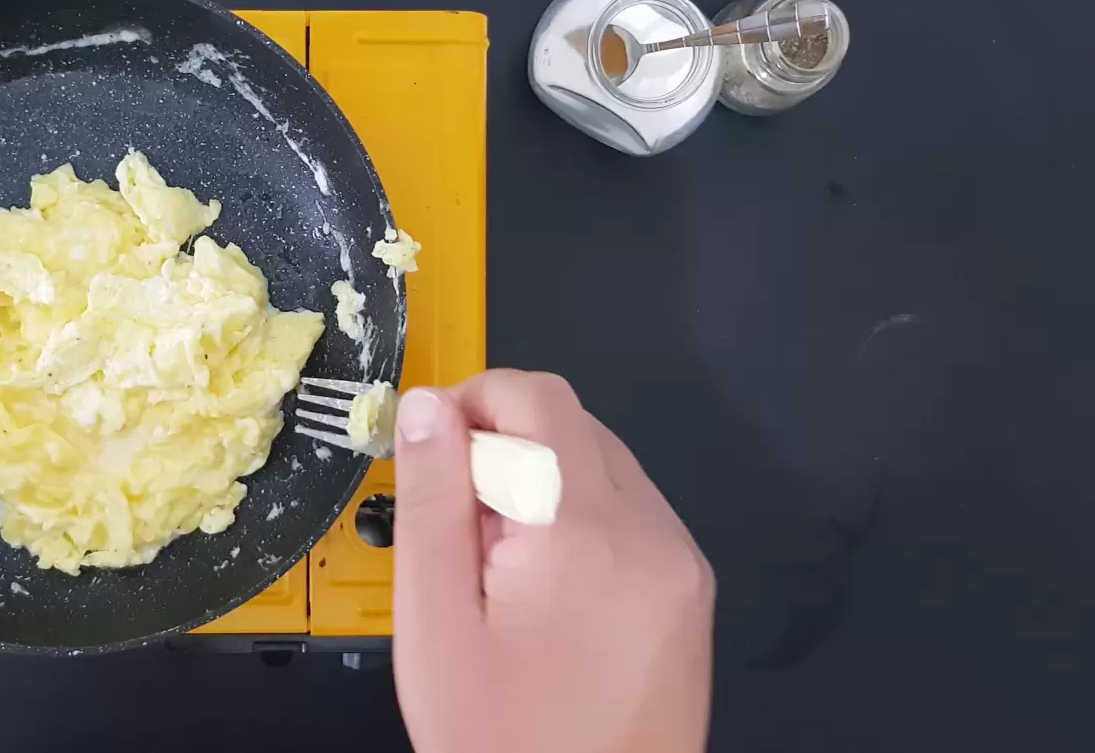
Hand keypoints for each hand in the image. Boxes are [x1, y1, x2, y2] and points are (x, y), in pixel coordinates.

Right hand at [392, 370, 714, 752]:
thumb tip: (426, 405)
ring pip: (605, 467)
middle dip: (505, 448)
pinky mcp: (692, 596)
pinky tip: (544, 590)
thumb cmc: (499, 736)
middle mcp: (653, 534)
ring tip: (496, 567)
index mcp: (586, 531)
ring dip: (543, 484)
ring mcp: (683, 566)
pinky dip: (581, 522)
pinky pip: (632, 517)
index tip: (429, 452)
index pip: (539, 399)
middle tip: (455, 523)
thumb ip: (432, 500)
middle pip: (575, 427)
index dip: (474, 402)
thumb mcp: (437, 621)